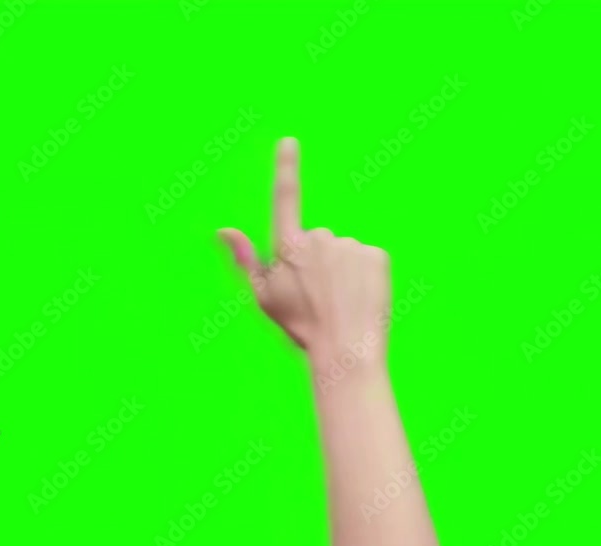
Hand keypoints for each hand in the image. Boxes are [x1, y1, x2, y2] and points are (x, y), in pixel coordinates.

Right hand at [217, 138, 390, 366]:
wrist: (346, 350)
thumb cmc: (302, 327)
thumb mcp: (265, 296)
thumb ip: (245, 258)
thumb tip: (223, 229)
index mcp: (289, 247)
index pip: (286, 197)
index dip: (287, 167)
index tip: (289, 141)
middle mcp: (320, 238)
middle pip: (320, 241)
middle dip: (320, 262)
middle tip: (321, 297)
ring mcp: (350, 245)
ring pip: (345, 252)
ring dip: (344, 271)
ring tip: (342, 302)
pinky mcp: (377, 255)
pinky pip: (368, 259)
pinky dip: (366, 275)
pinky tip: (361, 297)